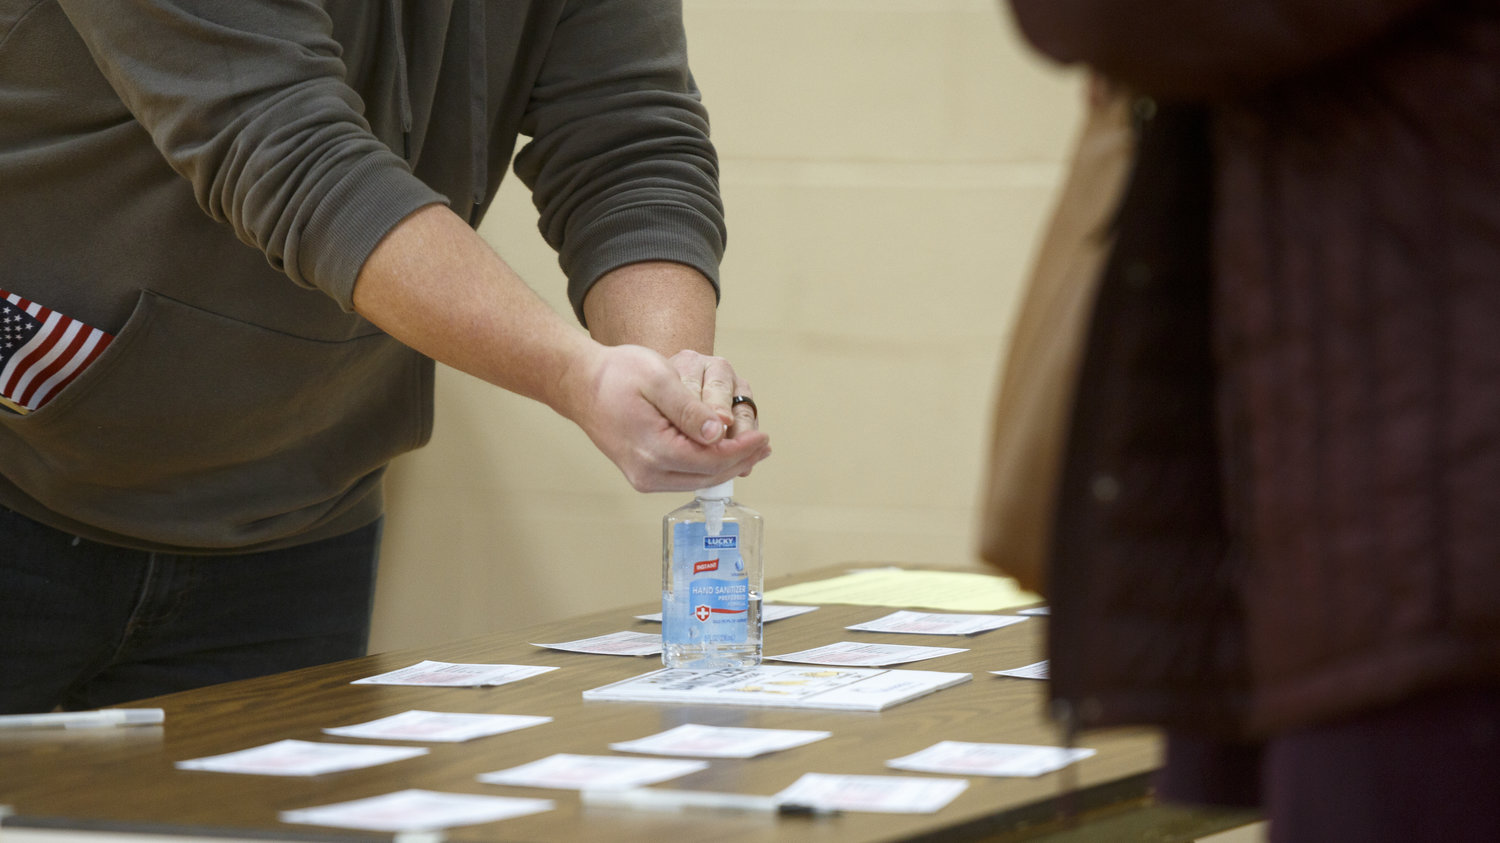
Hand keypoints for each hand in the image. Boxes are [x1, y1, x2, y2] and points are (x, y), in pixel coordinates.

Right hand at [562, 343, 770, 491]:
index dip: (741, 450)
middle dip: (740, 461)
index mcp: (653, 451)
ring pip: (698, 479)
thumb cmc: (616, 375)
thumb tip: (719, 433)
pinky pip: (685, 475)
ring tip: (752, 450)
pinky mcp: (644, 473)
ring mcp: (644, 477)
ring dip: (727, 465)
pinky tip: (723, 452)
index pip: (711, 460)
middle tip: (765, 446)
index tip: (763, 437)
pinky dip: (708, 466)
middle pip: (708, 476)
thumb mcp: (658, 379)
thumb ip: (689, 409)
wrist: (581, 384)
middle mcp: (648, 473)